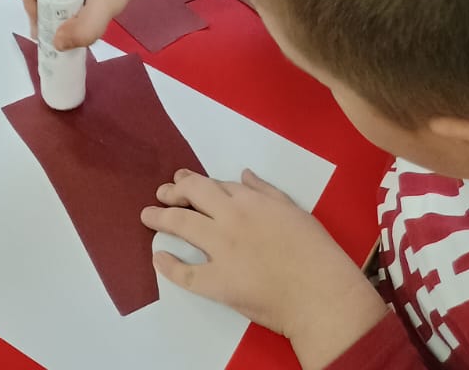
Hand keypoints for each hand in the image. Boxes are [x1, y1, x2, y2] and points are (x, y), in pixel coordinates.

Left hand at [141, 169, 385, 367]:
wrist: (321, 293)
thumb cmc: (315, 252)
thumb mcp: (294, 210)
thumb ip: (266, 190)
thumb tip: (244, 174)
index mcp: (250, 200)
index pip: (215, 184)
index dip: (196, 182)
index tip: (185, 181)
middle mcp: (230, 217)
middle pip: (192, 194)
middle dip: (172, 191)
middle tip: (160, 193)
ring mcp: (222, 249)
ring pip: (182, 224)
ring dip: (160, 217)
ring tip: (147, 215)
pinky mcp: (219, 281)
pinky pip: (186, 273)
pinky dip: (168, 265)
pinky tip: (158, 258)